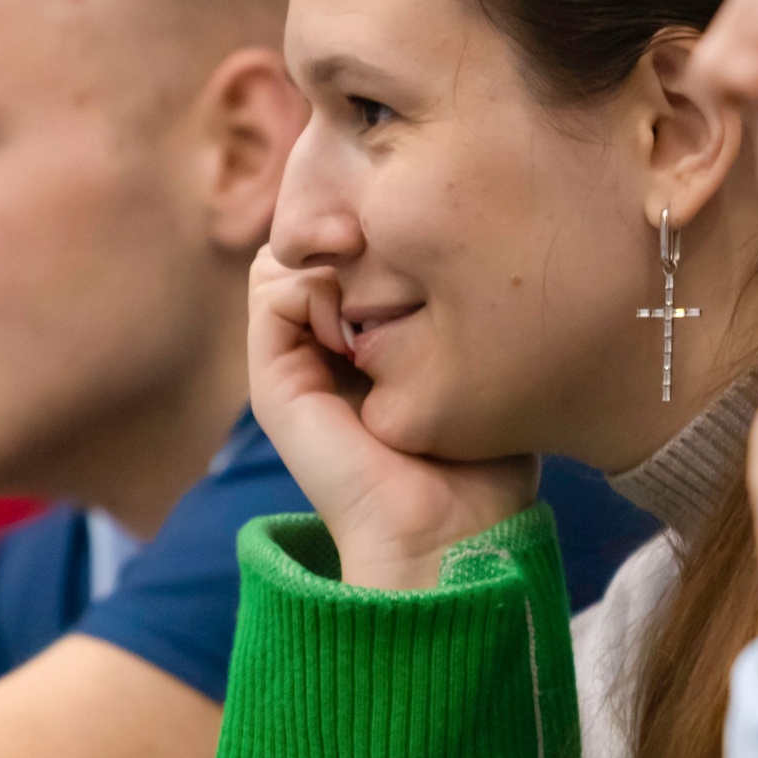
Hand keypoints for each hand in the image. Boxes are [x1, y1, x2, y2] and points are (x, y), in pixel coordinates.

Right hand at [248, 249, 536, 590]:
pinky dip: (312, 284)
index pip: (350, 246)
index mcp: (367, 342)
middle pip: (313, 242)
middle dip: (351, 225)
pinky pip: (270, 289)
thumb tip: (467, 240)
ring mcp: (295, 361)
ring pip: (285, 256)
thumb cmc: (486, 459)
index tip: (430, 238)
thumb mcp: (488, 365)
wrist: (448, 532)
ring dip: (330, 254)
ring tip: (380, 293)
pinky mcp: (274, 382)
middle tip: (402, 250)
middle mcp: (324, 346)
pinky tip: (358, 326)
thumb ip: (467, 308)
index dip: (380, 226)